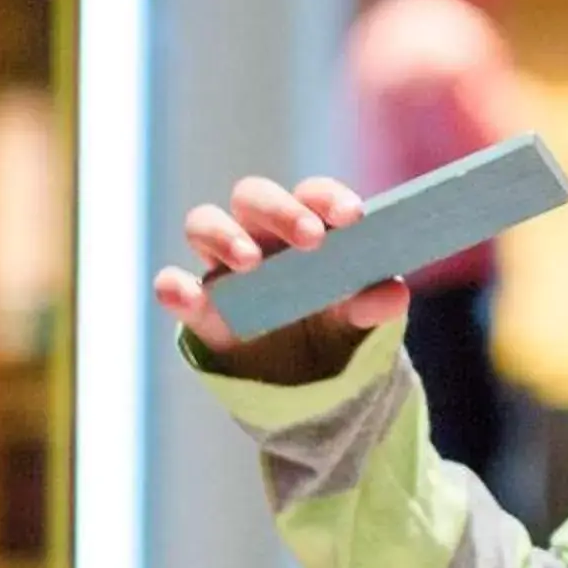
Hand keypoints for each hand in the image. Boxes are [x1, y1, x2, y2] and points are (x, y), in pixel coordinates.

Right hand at [154, 173, 408, 379]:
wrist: (299, 373)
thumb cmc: (329, 322)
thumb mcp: (357, 318)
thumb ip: (373, 304)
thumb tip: (394, 294)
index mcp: (303, 223)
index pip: (311, 194)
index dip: (328, 198)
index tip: (353, 217)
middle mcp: (257, 233)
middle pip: (253, 195)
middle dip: (281, 210)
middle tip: (312, 238)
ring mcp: (221, 266)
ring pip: (203, 223)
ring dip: (225, 235)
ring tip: (251, 263)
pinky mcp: (197, 305)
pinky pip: (173, 284)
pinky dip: (175, 287)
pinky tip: (189, 297)